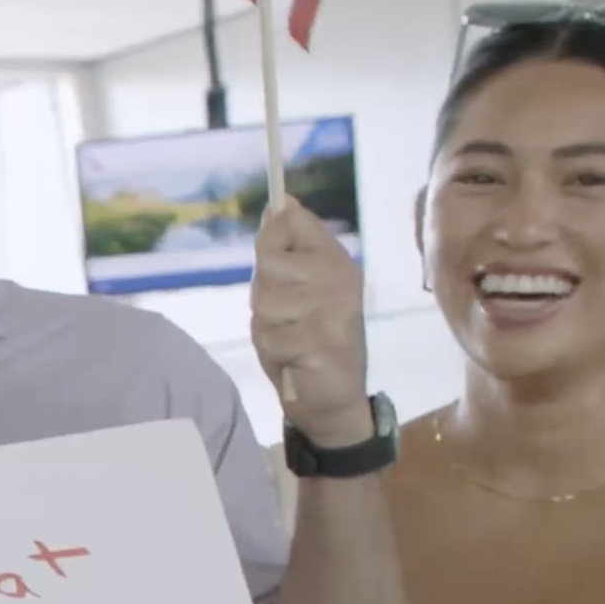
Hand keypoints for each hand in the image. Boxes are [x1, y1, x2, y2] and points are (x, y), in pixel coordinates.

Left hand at [249, 199, 370, 448]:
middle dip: (264, 295)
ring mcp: (334, 308)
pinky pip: (270, 337)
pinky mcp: (323, 341)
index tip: (279, 268)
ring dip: (268, 327)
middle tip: (288, 318)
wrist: (334, 401)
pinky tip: (296, 360)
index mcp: (335, 259)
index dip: (270, 239)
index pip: (289, 221)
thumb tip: (280, 203)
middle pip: (267, 261)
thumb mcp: (298, 289)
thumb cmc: (309, 340)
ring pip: (265, 300)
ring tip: (292, 339)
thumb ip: (289, 249)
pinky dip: (275, 353)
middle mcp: (340, 276)